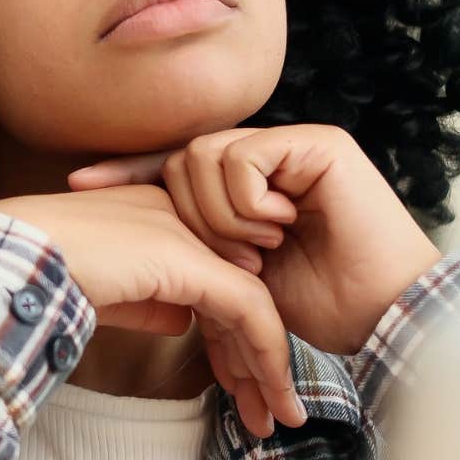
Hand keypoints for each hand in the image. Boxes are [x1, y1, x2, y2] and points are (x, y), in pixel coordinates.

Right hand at [0, 184, 306, 436]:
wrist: (11, 258)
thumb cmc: (37, 275)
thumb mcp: (103, 290)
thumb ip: (145, 300)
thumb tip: (180, 318)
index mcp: (158, 215)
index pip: (214, 277)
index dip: (231, 336)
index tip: (239, 386)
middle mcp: (181, 216)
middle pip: (238, 290)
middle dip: (258, 357)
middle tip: (272, 411)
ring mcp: (187, 233)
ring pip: (252, 302)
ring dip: (270, 365)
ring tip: (279, 416)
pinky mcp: (188, 258)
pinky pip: (246, 308)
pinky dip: (266, 354)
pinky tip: (270, 393)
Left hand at [67, 124, 443, 357]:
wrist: (379, 315)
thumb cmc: (317, 306)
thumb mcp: (232, 278)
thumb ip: (192, 248)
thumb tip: (131, 240)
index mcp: (244, 187)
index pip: (172, 165)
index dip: (128, 172)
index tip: (80, 185)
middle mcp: (266, 158)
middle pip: (182, 160)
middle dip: (192, 217)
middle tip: (233, 261)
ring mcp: (291, 147)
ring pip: (205, 155)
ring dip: (221, 216)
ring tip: (260, 250)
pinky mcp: (316, 145)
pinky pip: (243, 157)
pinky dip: (248, 202)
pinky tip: (280, 227)